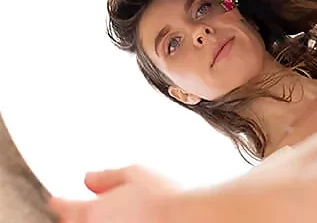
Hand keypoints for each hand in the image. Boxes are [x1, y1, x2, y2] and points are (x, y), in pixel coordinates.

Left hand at [49, 166, 177, 222]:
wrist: (184, 218)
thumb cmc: (162, 198)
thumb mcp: (134, 173)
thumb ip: (106, 176)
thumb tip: (89, 178)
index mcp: (92, 211)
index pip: (64, 206)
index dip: (60, 201)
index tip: (57, 199)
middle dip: (73, 216)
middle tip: (78, 209)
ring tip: (101, 216)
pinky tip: (121, 220)